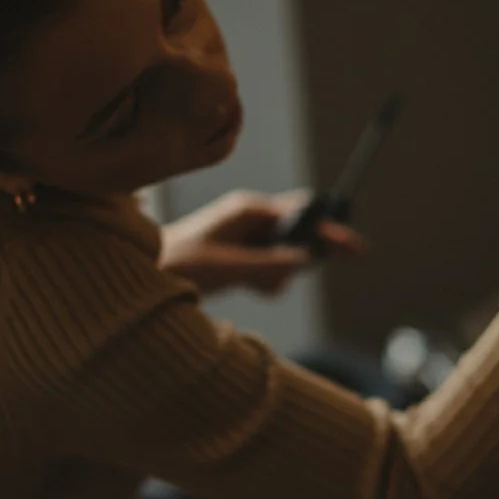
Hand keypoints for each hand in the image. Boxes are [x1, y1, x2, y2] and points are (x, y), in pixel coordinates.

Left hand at [159, 190, 363, 295]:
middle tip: (284, 275)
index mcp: (248, 210)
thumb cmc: (179, 263)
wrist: (145, 275)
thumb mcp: (228, 266)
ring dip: (279, 274)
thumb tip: (305, 260)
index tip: (353, 248)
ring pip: (286, 255)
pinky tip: (249, 288)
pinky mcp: (242, 254)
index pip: (301, 213)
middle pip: (298, 233)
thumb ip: (269, 263)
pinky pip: (271, 267)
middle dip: (299, 258)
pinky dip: (268, 281)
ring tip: (252, 284)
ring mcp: (247, 236)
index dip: (328, 230)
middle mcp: (250, 219)